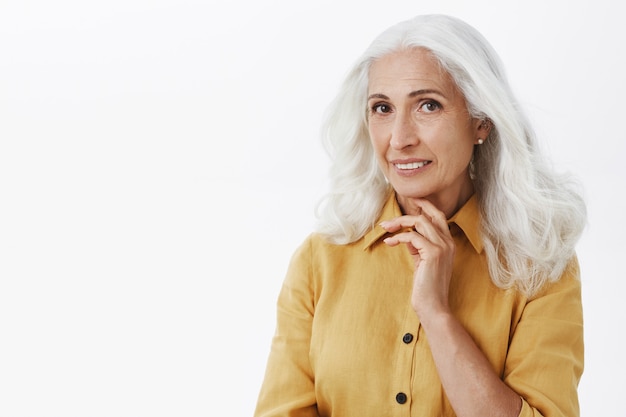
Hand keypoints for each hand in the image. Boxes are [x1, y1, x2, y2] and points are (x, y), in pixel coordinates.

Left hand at [379, 199, 455, 318]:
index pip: (438, 216)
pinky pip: (412, 236)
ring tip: (385, 229)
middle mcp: (448, 242)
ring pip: (419, 222)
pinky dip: (398, 237)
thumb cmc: (427, 287)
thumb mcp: (422, 261)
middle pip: (428, 216)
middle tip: (388, 221)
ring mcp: (443, 247)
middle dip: (407, 213)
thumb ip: (418, 247)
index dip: (424, 205)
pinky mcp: (433, 254)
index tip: (409, 200)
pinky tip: (389, 243)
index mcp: (448, 243)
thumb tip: (406, 234)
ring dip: (399, 223)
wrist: (434, 307)